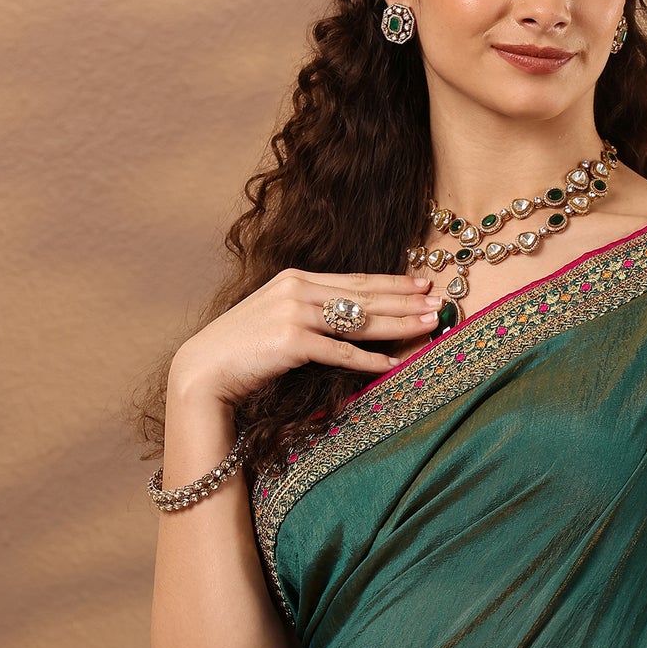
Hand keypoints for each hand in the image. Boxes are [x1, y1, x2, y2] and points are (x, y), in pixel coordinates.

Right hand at [169, 267, 440, 406]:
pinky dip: (370, 360)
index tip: (423, 284)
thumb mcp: (277, 318)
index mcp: (296, 278)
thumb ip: (310, 311)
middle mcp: (297, 289)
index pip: (355, 280)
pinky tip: (394, 364)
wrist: (204, 369)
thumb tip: (349, 320)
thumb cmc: (243, 350)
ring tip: (431, 325)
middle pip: (365, 296)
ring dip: (400, 324)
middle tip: (442, 302)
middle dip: (407, 300)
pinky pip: (342, 353)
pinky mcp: (292, 341)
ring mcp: (294, 313)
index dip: (393, 282)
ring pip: (360, 320)